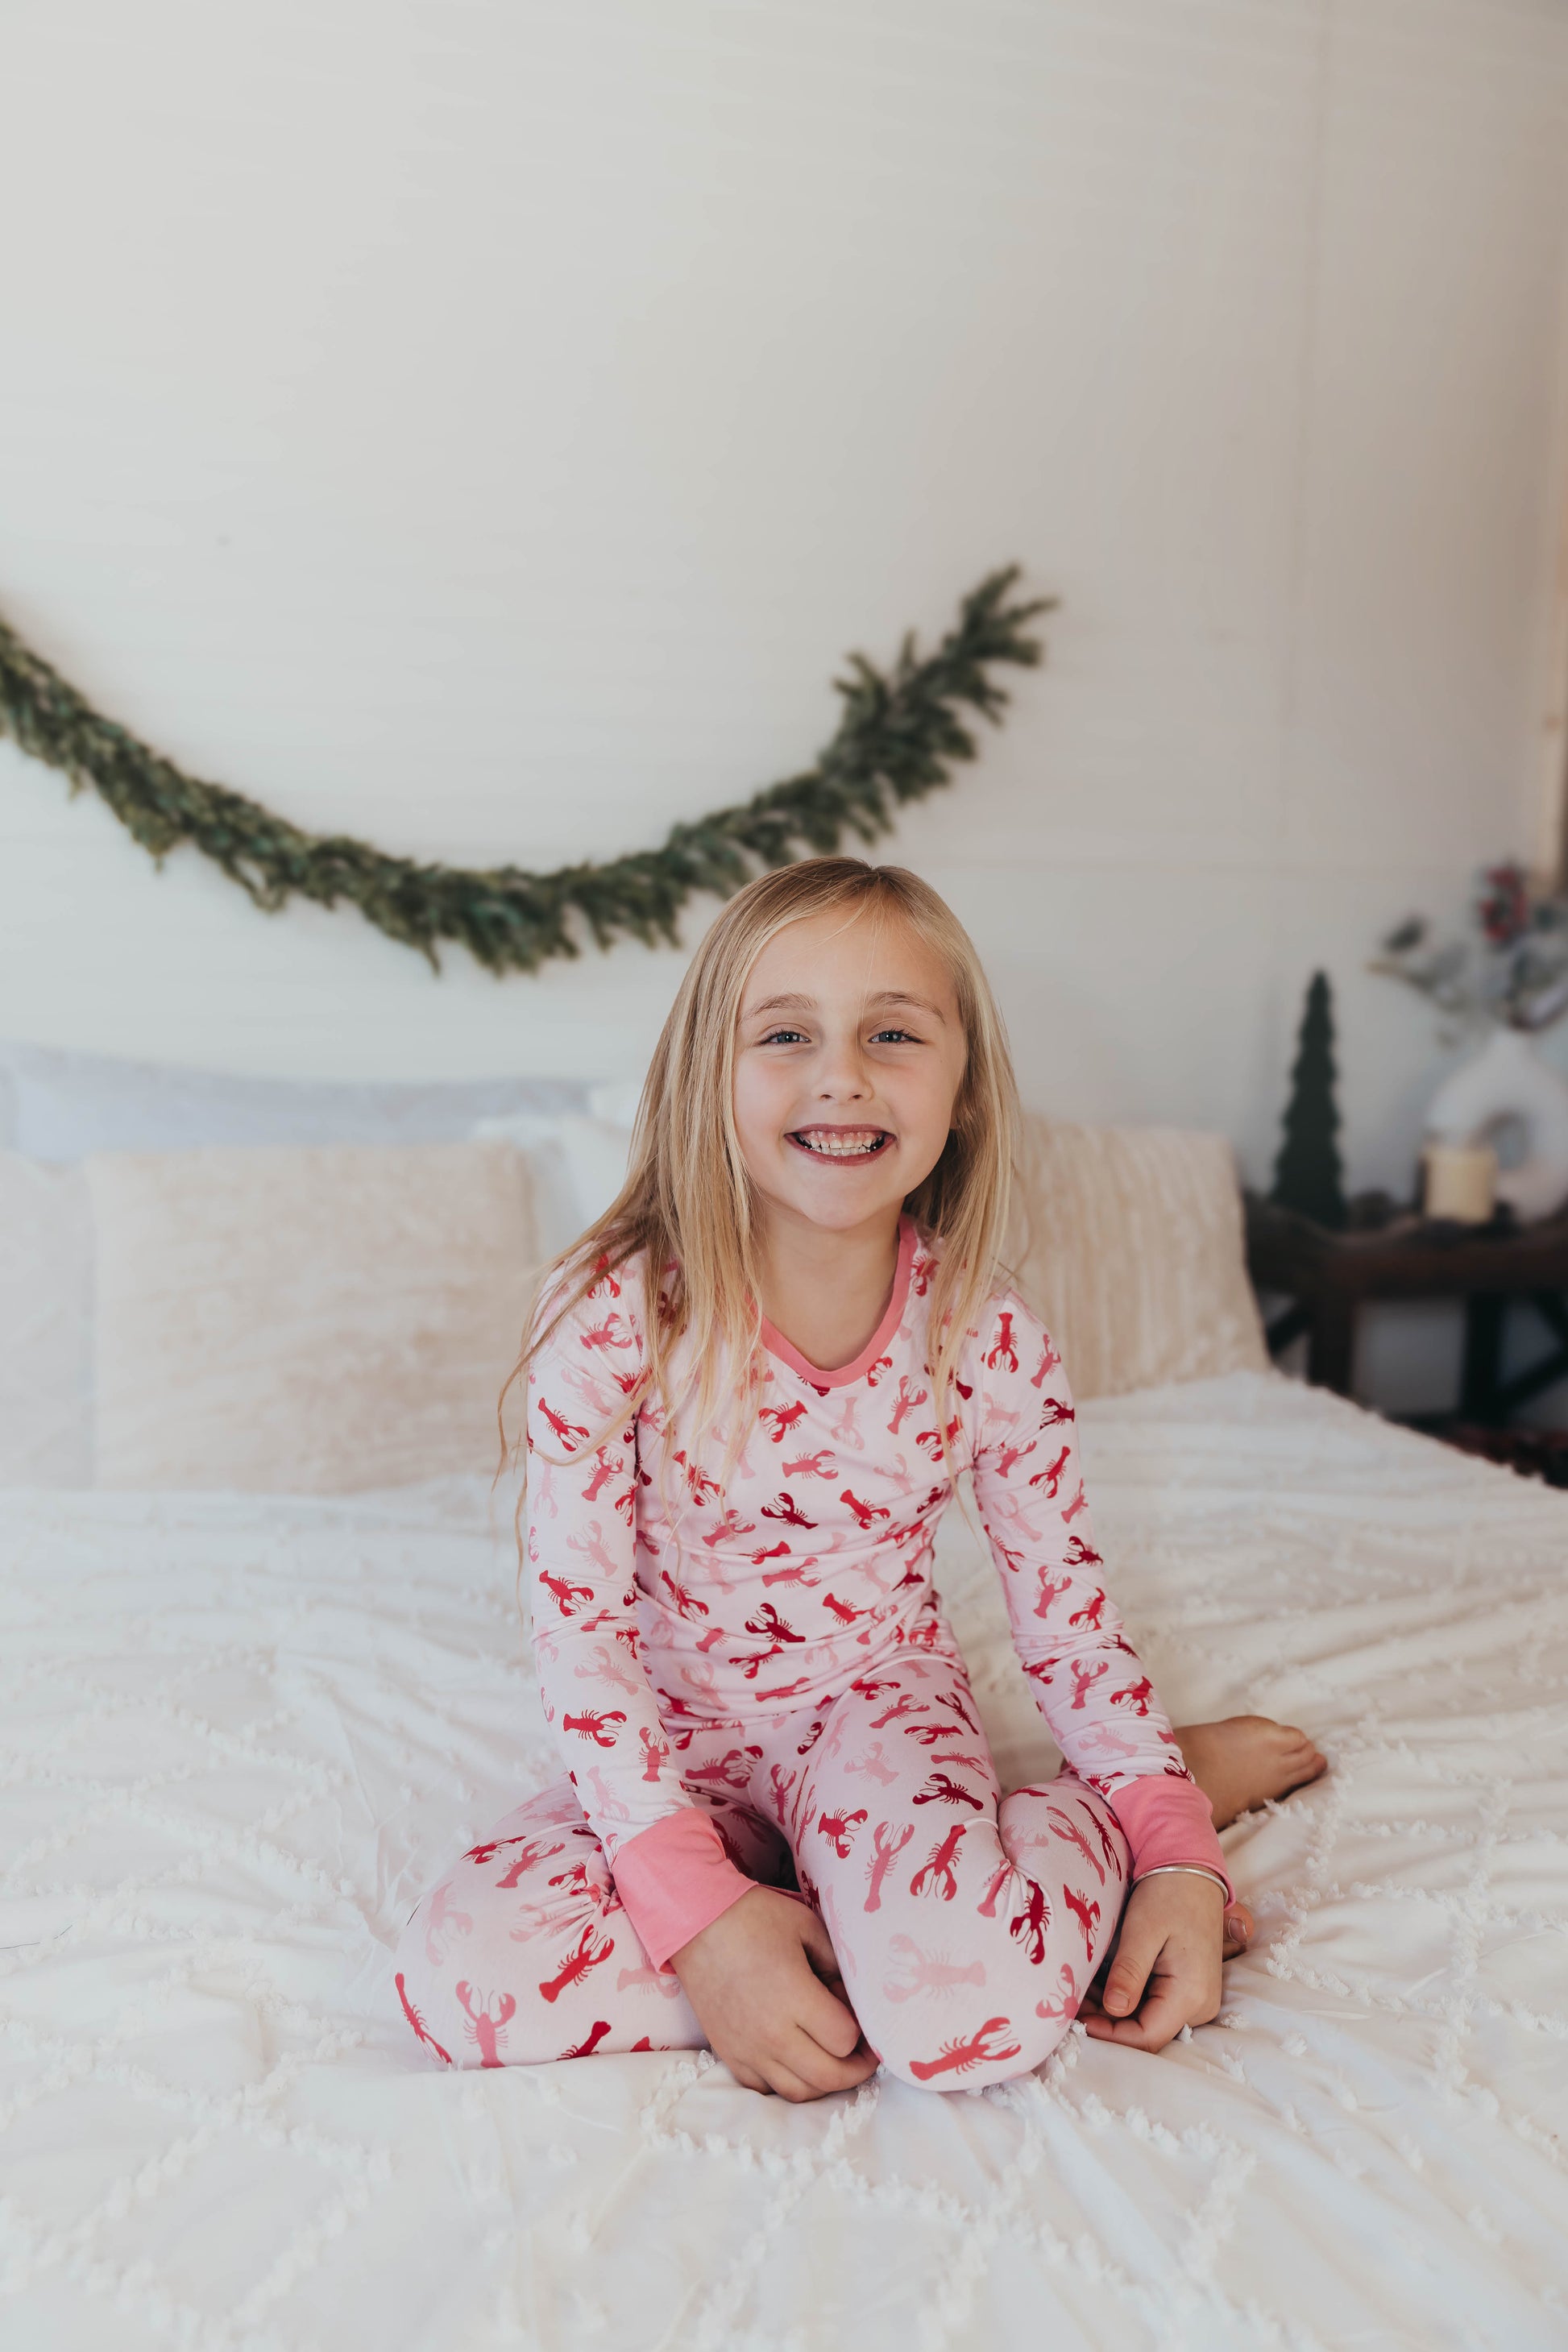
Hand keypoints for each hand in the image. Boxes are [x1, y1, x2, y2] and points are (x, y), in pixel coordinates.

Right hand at [669, 1886, 879, 2101]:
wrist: (697, 1925)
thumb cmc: (755, 1919)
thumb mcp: (808, 1927)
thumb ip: (837, 1965)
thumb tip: (851, 2000)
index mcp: (795, 1997)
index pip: (845, 2039)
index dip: (861, 2030)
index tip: (859, 2016)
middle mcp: (772, 2034)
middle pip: (828, 2077)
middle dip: (856, 2070)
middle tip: (864, 2054)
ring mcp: (748, 2050)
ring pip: (798, 2093)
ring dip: (824, 2083)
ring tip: (832, 2060)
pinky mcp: (729, 2055)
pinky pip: (766, 2089)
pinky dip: (788, 2083)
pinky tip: (796, 2062)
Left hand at [1080, 1873, 1246, 2050]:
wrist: (1193, 1871)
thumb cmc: (1168, 1894)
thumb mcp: (1143, 1930)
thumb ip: (1129, 1972)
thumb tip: (1113, 2010)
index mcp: (1192, 1994)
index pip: (1148, 2037)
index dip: (1111, 2035)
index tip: (1077, 2020)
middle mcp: (1201, 2005)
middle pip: (1148, 2033)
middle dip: (1108, 2023)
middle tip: (1073, 2003)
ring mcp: (1197, 1998)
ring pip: (1149, 2021)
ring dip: (1114, 2012)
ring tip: (1082, 1992)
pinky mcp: (1189, 1989)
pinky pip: (1155, 2006)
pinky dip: (1127, 1999)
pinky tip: (1102, 1985)